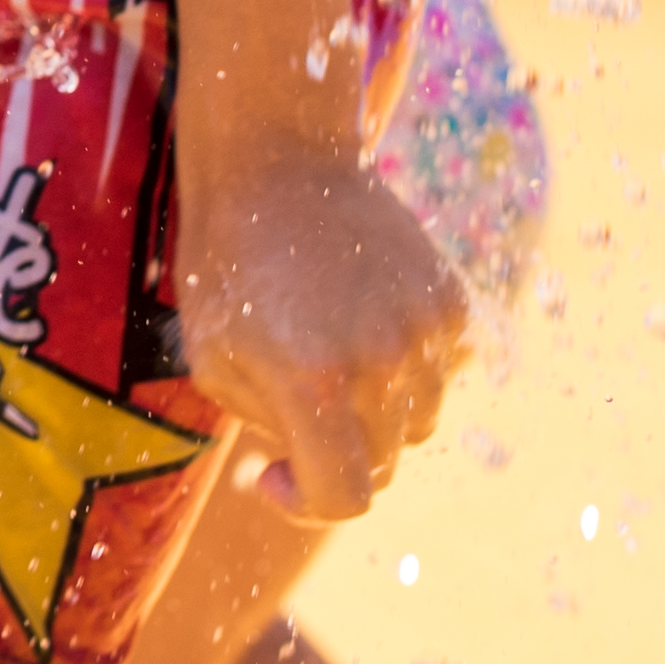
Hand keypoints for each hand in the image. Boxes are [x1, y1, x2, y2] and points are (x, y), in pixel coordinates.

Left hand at [174, 141, 468, 522]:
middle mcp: (381, 363)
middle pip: (382, 465)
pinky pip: (441, 371)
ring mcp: (424, 331)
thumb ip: (269, 430)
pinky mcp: (450, 302)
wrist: (276, 160)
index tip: (272, 474)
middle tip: (292, 407)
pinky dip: (407, 367)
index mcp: (313, 383)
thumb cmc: (227, 265)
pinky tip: (360, 322)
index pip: (345, 498)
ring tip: (326, 352)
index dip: (306, 503)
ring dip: (376, 413)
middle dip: (335, 454)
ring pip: (418, 422)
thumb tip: (313, 468)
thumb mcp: (213, 361)